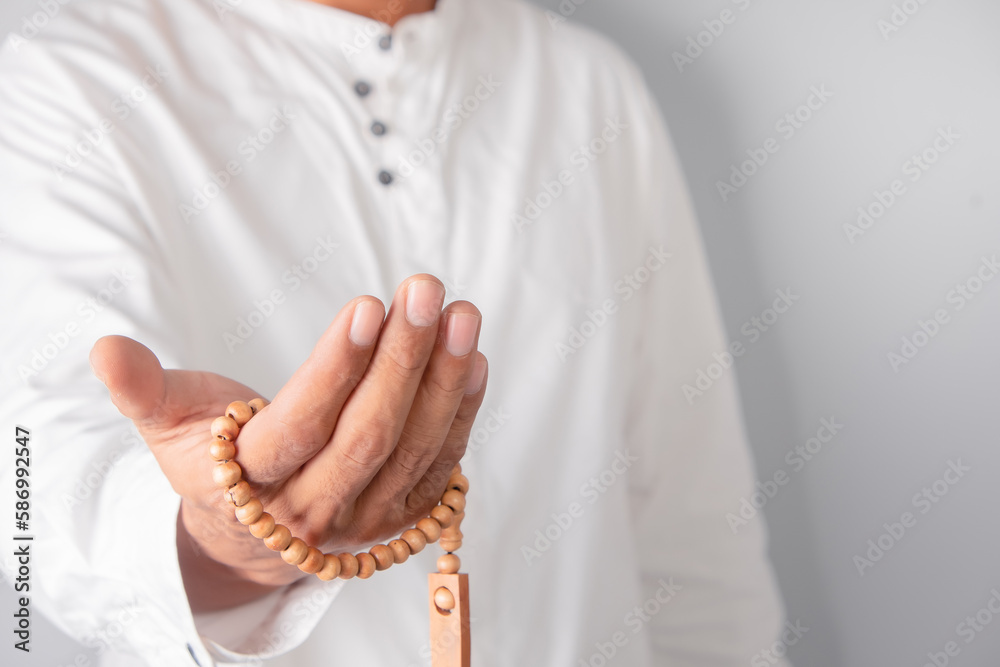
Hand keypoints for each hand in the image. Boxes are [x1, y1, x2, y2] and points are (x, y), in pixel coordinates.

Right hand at [89, 275, 487, 611]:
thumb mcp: (169, 426)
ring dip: (443, 380)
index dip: (335, 370)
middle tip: (426, 291)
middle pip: (367, 436)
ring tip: (462, 313)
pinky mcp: (402, 514)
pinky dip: (461, 413)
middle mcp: (314, 511)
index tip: (367, 306)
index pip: (299, 429)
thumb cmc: (212, 461)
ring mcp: (366, 519)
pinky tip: (473, 358)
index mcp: (252, 486)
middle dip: (401, 361)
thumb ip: (144, 390)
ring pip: (412, 448)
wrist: (253, 533)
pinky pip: (440, 463)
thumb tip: (104, 349)